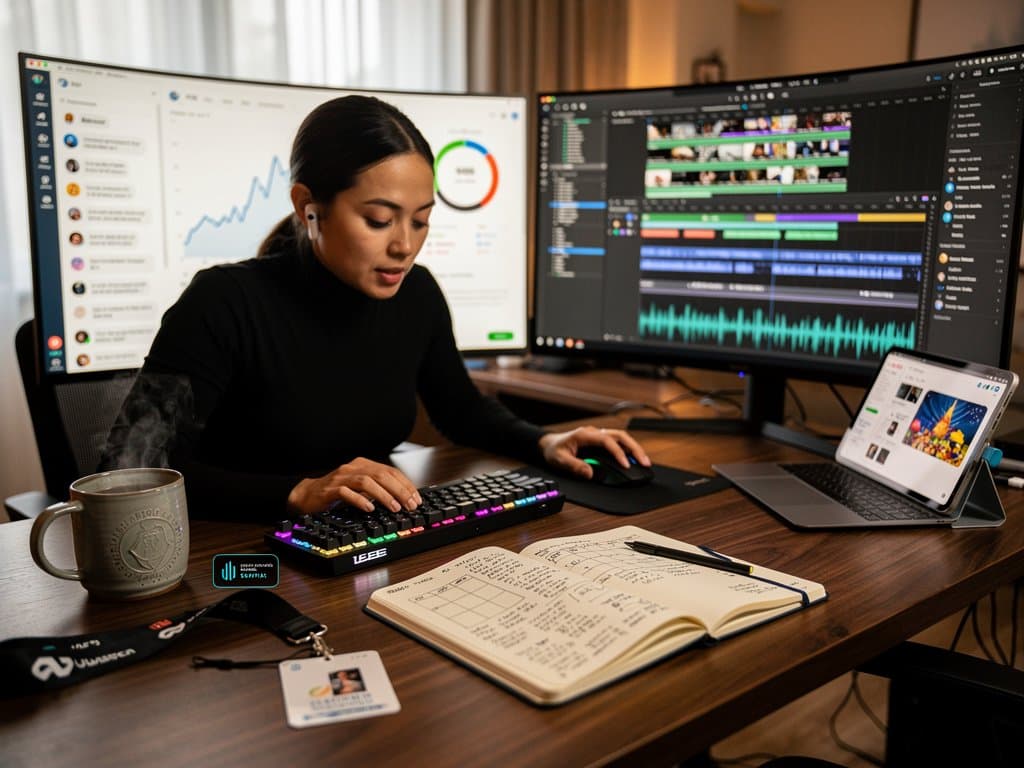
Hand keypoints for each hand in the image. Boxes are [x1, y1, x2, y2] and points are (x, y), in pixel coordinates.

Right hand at [287, 457, 421, 515]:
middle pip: (381, 474)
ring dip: (383, 495)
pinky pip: (346, 492)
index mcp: (363, 464)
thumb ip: (378, 488)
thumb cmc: (336, 492)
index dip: (405, 484)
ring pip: (366, 482)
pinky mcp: (330, 490)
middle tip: (409, 505)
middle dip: (399, 490)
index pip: (390, 471)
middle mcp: (353, 468)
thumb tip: (403, 498)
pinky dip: (360, 500)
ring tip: (394, 507)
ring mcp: (341, 478)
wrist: (307, 495)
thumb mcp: (360, 487)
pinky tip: (369, 508)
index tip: (416, 498)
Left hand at [538, 426, 650, 479]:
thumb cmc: (554, 450)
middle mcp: (594, 432)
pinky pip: (618, 442)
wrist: (548, 444)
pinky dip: (628, 449)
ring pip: (621, 437)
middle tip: (644, 462)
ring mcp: (598, 435)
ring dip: (634, 448)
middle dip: (634, 448)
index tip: (626, 465)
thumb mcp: (559, 460)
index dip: (618, 452)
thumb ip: (574, 466)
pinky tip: (635, 459)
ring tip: (644, 462)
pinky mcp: (600, 440)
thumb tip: (590, 473)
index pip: (607, 440)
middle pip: (620, 435)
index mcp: (585, 435)